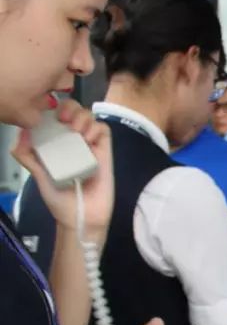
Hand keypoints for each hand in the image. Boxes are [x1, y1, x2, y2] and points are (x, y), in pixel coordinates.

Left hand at [11, 99, 113, 245]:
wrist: (80, 216)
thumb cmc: (59, 199)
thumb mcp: (38, 176)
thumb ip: (28, 156)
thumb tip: (22, 134)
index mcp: (56, 143)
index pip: (56, 115)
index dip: (54, 108)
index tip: (50, 116)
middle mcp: (74, 140)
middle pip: (75, 109)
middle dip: (70, 108)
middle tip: (64, 121)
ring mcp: (90, 145)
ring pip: (90, 116)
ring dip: (83, 117)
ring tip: (76, 132)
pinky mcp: (105, 152)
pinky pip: (104, 130)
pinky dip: (96, 128)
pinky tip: (88, 140)